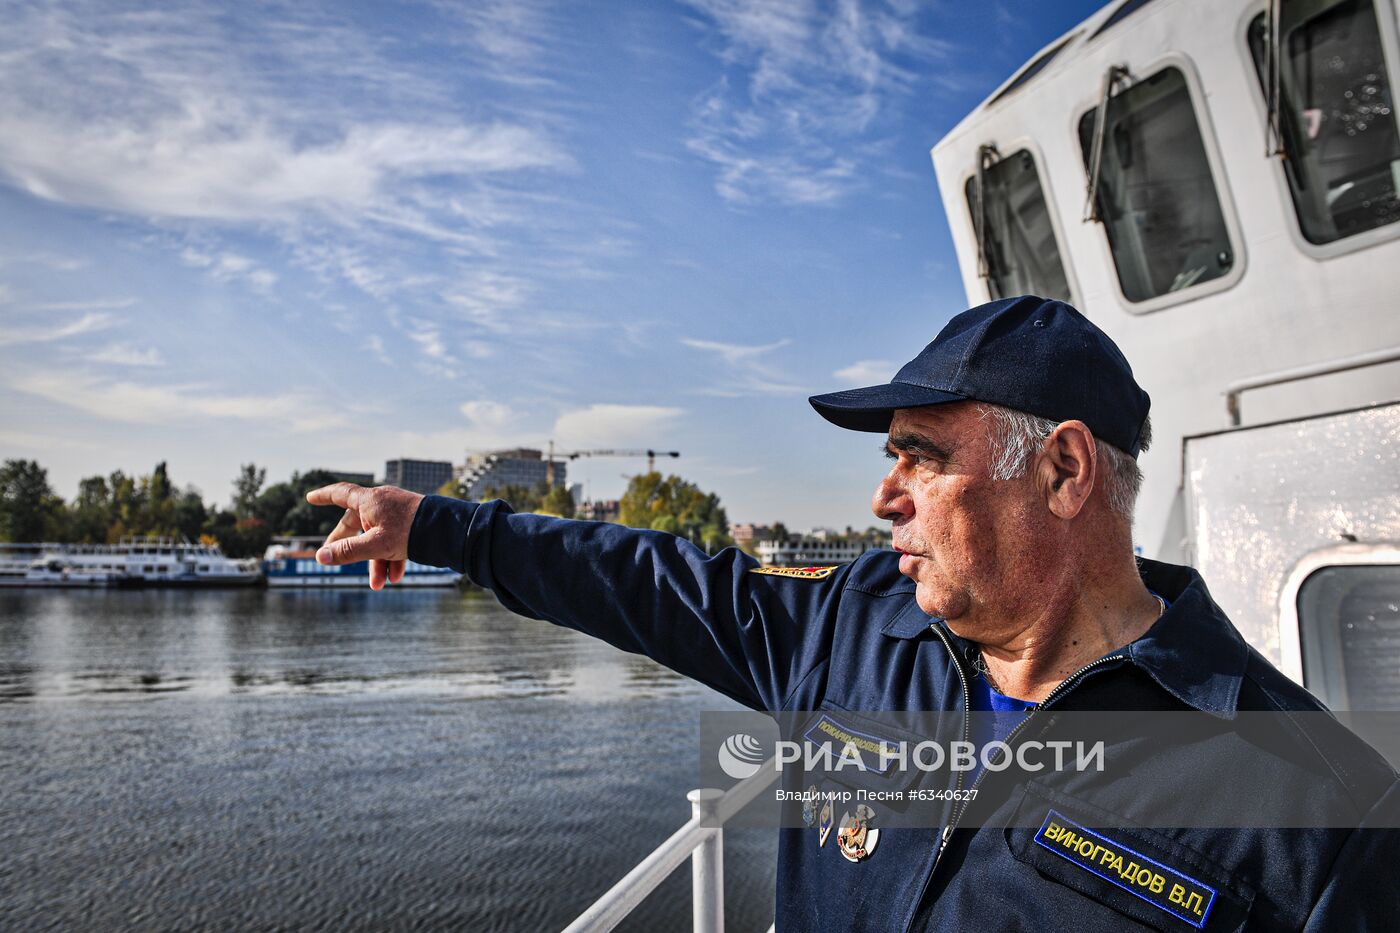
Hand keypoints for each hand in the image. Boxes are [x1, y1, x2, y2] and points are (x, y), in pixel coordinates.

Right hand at [304, 483, 423, 589]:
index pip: (340, 493)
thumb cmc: (411, 531)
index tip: (310, 498)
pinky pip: (396, 540)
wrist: (450, 530)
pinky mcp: (412, 523)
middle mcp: (383, 503)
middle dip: (350, 547)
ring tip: (378, 585)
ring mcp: (398, 513)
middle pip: (358, 524)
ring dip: (377, 562)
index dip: (324, 496)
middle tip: (336, 560)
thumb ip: (348, 551)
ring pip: (379, 537)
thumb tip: (320, 557)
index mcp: (370, 501)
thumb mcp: (375, 545)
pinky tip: (396, 577)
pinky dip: (393, 558)